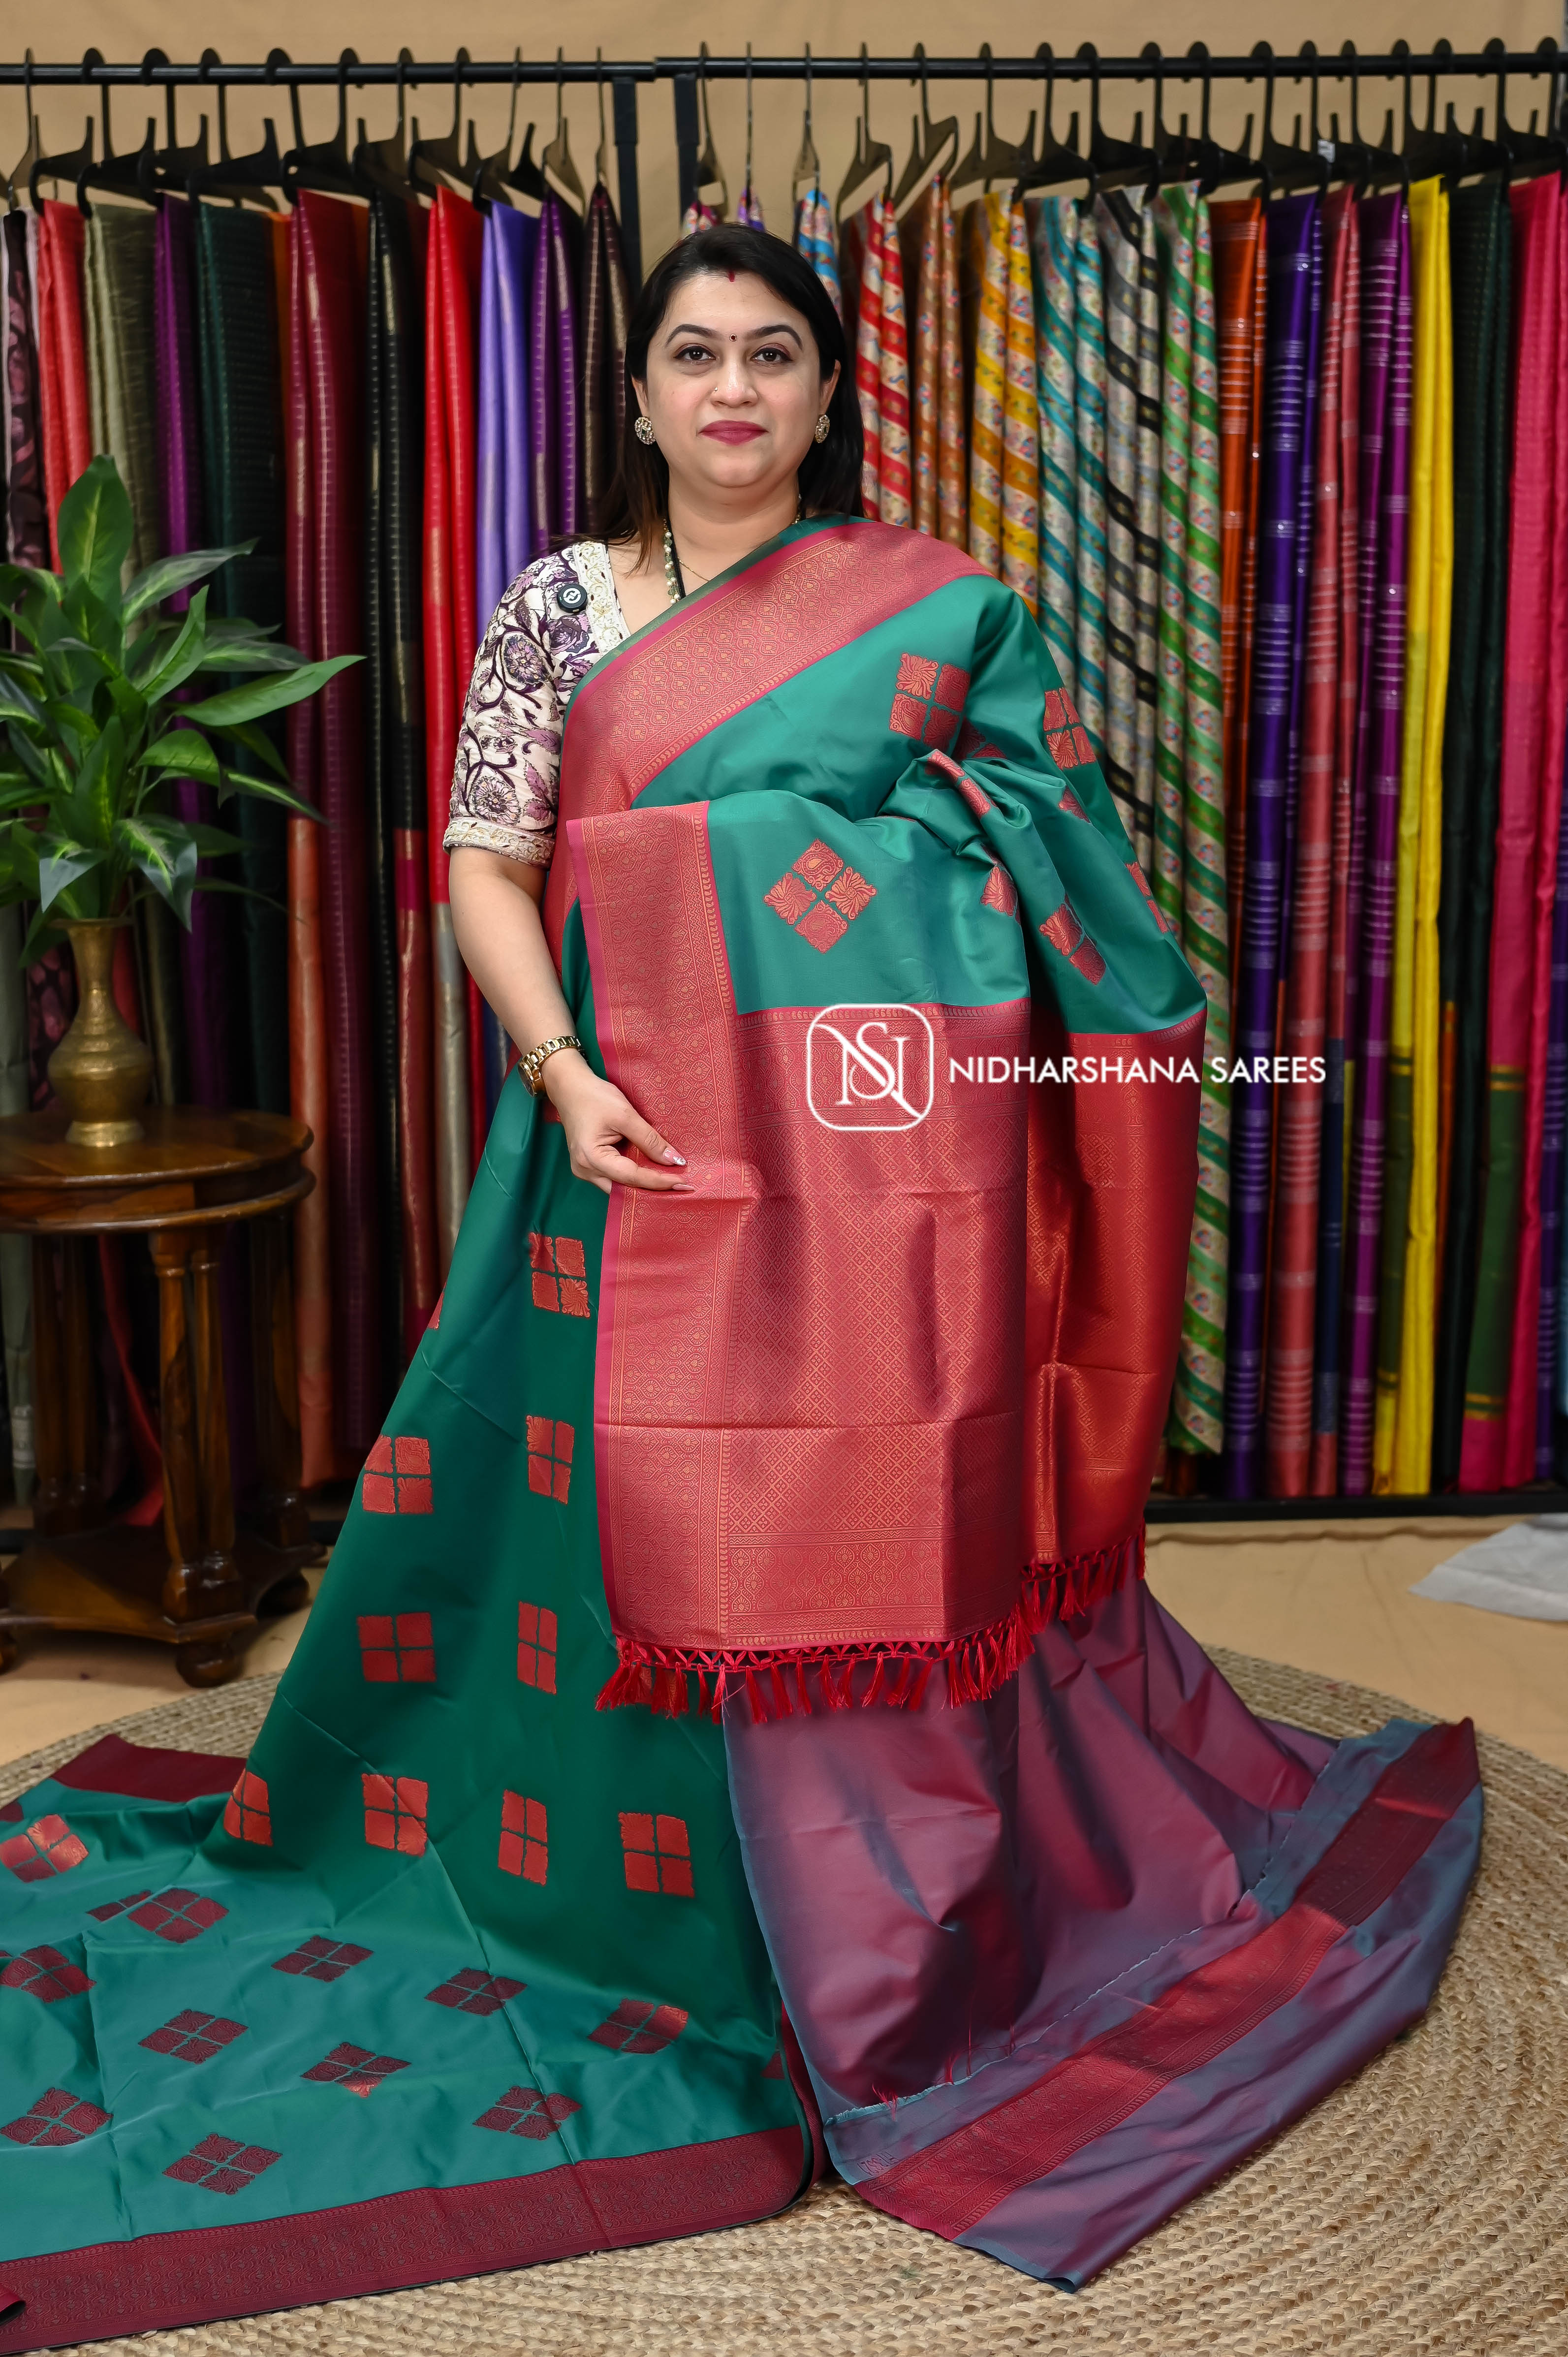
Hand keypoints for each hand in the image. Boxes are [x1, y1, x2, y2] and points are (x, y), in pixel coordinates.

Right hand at [543, 1051, 690, 1194]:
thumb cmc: (594, 1097)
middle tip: (681, 1187)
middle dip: (652, 1190)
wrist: (570, 1087)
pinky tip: (651, 1173)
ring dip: (643, 1185)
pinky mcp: (589, 1165)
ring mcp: (585, 1170)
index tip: (683, 1183)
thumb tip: (674, 1160)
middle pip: (624, 1189)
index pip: (632, 1177)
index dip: (659, 1181)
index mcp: (591, 1159)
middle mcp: (585, 1171)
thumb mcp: (625, 1115)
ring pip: (619, 1187)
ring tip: (670, 1181)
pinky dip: (633, 1177)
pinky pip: (614, 1178)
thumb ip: (649, 1139)